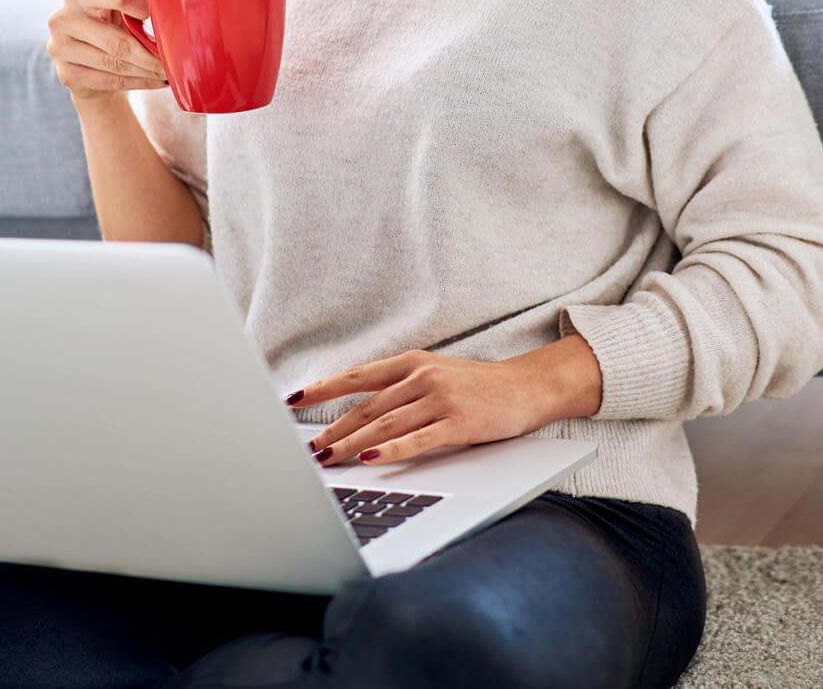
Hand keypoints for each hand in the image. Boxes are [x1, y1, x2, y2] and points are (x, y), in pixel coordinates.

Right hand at [45, 0, 169, 101]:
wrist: (84, 58)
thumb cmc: (108, 21)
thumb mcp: (118, 0)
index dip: (146, 6)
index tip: (167, 18)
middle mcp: (62, 18)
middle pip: (119, 41)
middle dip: (153, 54)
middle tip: (176, 60)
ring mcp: (60, 48)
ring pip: (116, 64)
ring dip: (148, 71)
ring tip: (170, 71)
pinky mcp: (66, 74)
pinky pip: (110, 81)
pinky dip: (138, 82)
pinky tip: (155, 80)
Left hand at [292, 339, 601, 466]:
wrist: (528, 387)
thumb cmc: (480, 387)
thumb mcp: (437, 375)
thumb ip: (402, 390)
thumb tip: (360, 414)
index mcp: (413, 363)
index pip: (357, 376)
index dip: (323, 388)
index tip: (293, 400)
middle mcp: (422, 377)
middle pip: (366, 406)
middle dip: (333, 429)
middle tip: (309, 448)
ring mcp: (440, 399)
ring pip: (384, 424)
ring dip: (352, 443)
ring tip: (328, 458)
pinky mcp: (458, 423)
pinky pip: (417, 439)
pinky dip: (392, 449)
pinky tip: (372, 458)